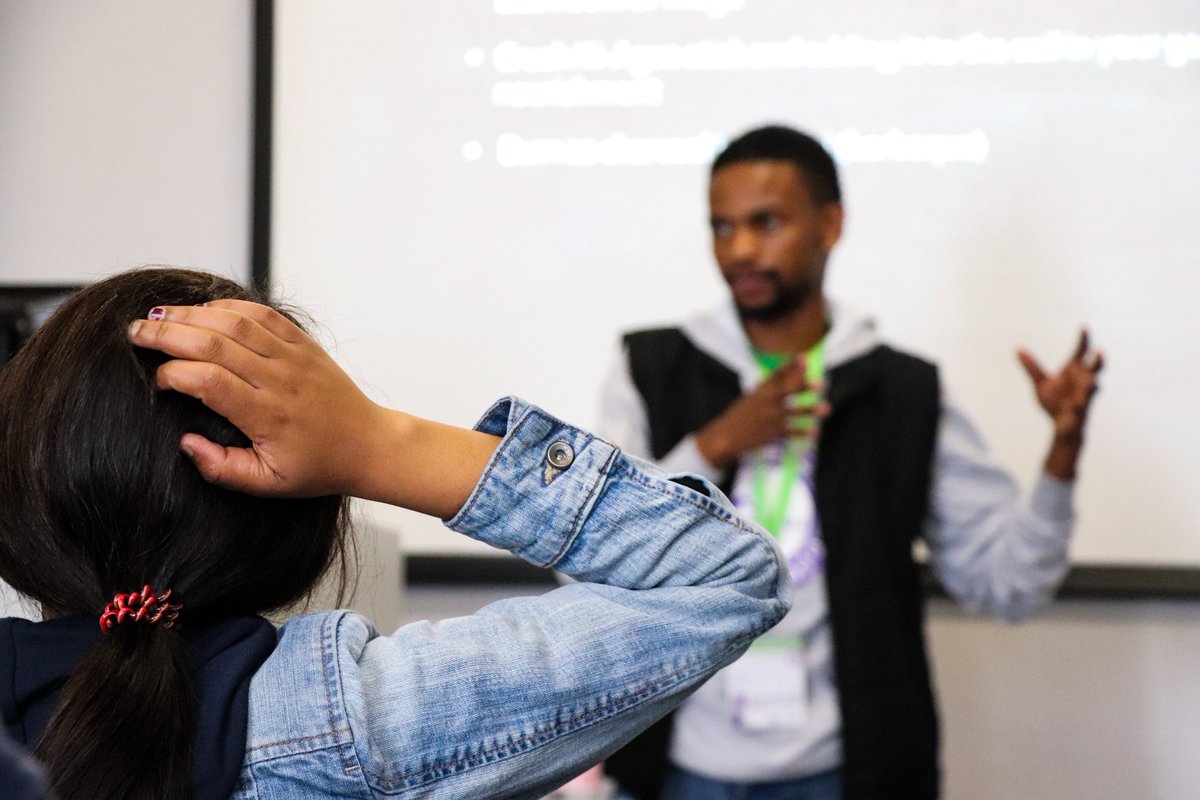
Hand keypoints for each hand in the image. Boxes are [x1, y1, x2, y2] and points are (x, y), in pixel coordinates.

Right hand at [128, 300, 388, 497]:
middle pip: (216, 344)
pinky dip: (230, 305)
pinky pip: (264, 314)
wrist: (368, 445)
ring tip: (158, 314)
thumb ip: (222, 469)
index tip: (157, 380)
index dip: (175, 374)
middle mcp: (281, 380)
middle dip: (169, 334)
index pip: (210, 382)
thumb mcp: (268, 484)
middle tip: (134, 332)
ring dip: (193, 313)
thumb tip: (186, 443)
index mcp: (269, 416)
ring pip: (237, 322)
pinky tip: (203, 308)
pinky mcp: (304, 344)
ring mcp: (294, 357)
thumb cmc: (318, 467)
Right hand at [694, 356, 828, 468]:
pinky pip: (792, 432)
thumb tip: (788, 379)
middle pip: (787, 390)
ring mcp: (770, 417)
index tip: (804, 357)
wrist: (726, 436)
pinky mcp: (772, 433)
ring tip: (826, 408)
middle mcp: (765, 402)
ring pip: (794, 412)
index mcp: (759, 391)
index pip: (776, 375)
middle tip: (819, 383)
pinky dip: (804, 432)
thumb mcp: (750, 398)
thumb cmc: (739, 416)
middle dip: (803, 386)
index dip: (791, 365)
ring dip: (810, 410)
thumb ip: (768, 390)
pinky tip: (815, 431)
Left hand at [1017, 329, 1103, 479]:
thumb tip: (1018, 349)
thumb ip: (1032, 368)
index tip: (1083, 327)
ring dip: (1092, 385)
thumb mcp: (1041, 384)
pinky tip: (1073, 407)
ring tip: (1092, 381)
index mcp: (1074, 372)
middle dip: (1098, 361)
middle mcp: (1083, 381)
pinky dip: (1077, 408)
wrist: (1061, 427)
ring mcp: (1084, 397)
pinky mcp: (1080, 413)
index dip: (1083, 340)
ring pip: (1092, 389)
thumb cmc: (1055, 403)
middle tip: (1098, 351)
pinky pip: (1080, 410)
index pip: (1080, 353)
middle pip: (1095, 368)